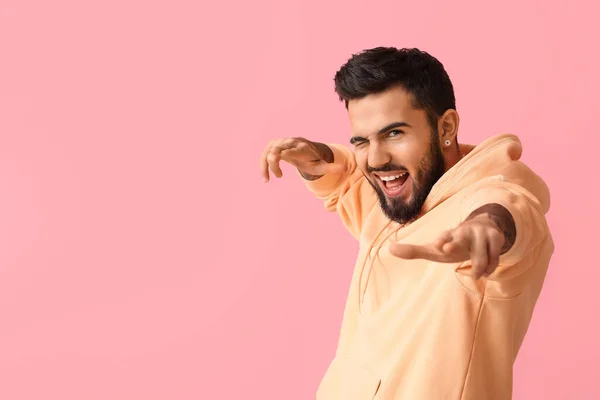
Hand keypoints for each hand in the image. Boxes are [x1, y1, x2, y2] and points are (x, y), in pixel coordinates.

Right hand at [260, 137, 342, 181]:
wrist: (303, 147)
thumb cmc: (312, 159)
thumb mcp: (321, 165)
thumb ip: (331, 167)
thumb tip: (345, 168)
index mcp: (302, 148)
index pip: (294, 148)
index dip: (287, 152)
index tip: (281, 158)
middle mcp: (290, 143)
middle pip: (279, 148)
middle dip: (274, 159)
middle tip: (278, 174)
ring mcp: (280, 144)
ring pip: (269, 152)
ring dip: (266, 165)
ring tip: (267, 180)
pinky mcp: (273, 146)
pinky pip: (264, 155)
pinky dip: (262, 165)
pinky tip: (265, 178)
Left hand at [389, 215, 505, 278]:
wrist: (481, 230)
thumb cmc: (452, 243)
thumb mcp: (434, 250)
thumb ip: (413, 251)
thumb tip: (389, 248)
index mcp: (447, 235)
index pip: (445, 236)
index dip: (442, 240)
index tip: (439, 245)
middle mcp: (463, 231)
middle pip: (461, 237)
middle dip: (455, 243)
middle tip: (445, 248)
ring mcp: (480, 233)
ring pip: (481, 256)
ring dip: (479, 269)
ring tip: (477, 275)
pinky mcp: (496, 238)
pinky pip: (494, 258)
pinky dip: (490, 268)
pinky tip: (486, 271)